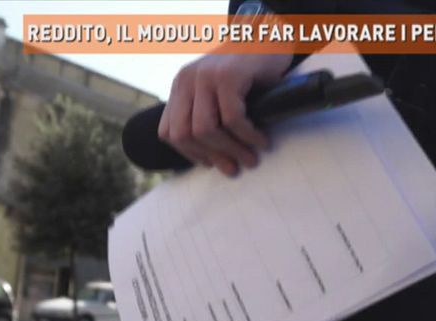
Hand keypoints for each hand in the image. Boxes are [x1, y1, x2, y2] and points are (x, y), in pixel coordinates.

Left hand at [158, 53, 292, 176]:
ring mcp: (206, 77)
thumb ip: (206, 114)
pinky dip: (247, 135)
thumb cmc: (246, 71)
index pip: (169, 132)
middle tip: (234, 167)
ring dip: (231, 150)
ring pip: (205, 130)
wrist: (267, 37)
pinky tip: (261, 140)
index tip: (212, 164)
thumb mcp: (215, 91)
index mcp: (180, 87)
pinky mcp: (228, 76)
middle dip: (211, 157)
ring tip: (250, 158)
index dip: (189, 154)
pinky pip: (232, 118)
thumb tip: (211, 158)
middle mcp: (187, 80)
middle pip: (184, 135)